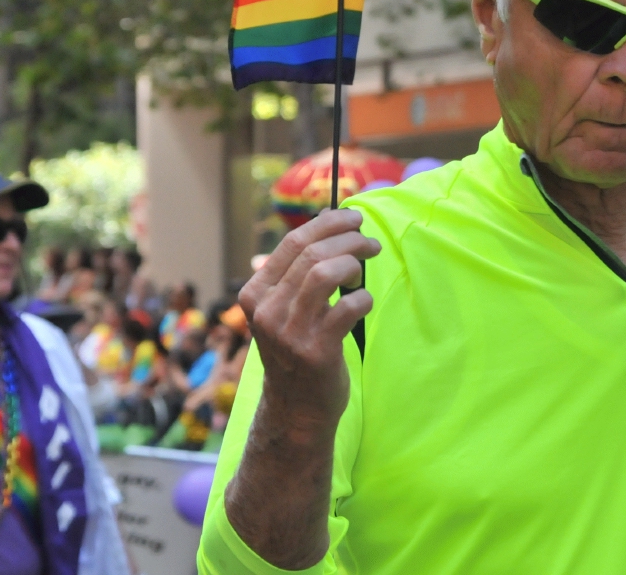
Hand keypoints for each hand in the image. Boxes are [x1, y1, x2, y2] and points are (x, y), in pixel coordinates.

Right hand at [237, 209, 380, 433]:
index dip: (328, 224)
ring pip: (326, 274)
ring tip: (364, 270)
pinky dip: (362, 299)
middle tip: (370, 242)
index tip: (353, 219)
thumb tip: (327, 217)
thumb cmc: (296, 349)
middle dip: (348, 240)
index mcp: (256, 294)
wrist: (296, 408)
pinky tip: (364, 303)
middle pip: (312, 254)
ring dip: (354, 263)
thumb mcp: (285, 308)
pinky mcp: (315, 351)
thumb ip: (300, 268)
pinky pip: (347, 308)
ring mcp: (289, 332)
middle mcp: (267, 311)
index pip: (292, 243)